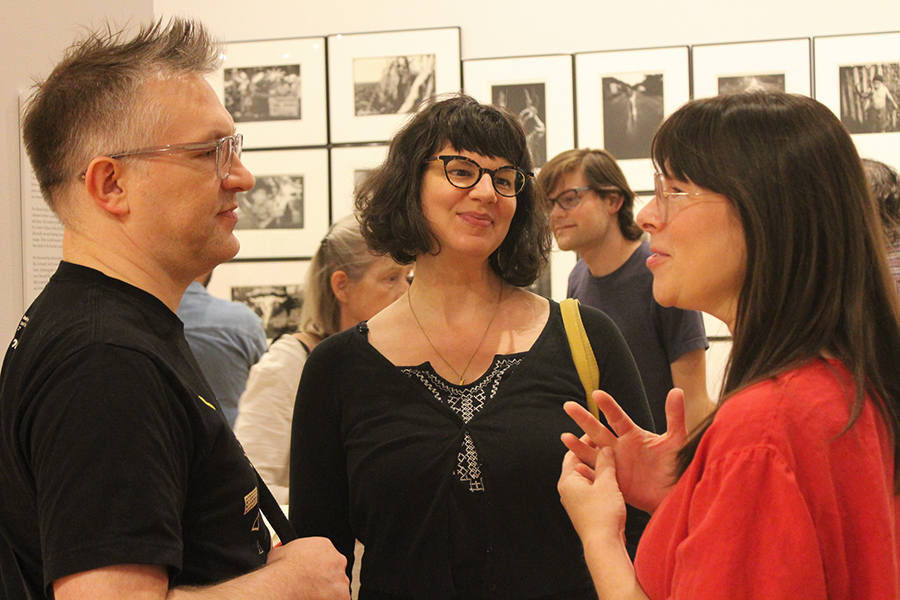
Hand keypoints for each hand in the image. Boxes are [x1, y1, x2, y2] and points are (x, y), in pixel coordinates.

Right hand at [267, 537, 349, 599]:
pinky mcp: (342, 595)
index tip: (311, 571)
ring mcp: (340, 578)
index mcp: (323, 545)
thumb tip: (280, 550)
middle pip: (334, 568)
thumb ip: (288, 550)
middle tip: (313, 583)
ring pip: (338, 585)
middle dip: (325, 576)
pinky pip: (340, 598)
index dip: (318, 564)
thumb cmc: (282, 569)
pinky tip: (317, 598)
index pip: (325, 554)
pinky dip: (331, 599)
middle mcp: (336, 559)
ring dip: (329, 589)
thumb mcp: (281, 551)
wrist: (284, 585)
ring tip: (313, 593)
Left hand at [559, 445, 626, 542]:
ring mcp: (574, 500)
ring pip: (585, 477)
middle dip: (591, 454)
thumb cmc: (602, 515)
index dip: (585, 441)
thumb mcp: (607, 483)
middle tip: (605, 445)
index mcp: (567, 480)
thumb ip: (606, 463)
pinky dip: (599, 481)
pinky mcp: (583, 508)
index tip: (597, 433)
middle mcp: (567, 489)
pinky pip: (589, 488)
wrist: (603, 544)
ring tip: (611, 460)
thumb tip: (605, 448)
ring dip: (597, 468)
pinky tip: (611, 480)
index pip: (573, 452)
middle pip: (578, 463)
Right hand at [561, 388, 687, 512]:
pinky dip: (585, 471)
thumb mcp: (677, 439)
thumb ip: (675, 416)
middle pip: (598, 431)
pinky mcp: (614, 483)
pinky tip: (575, 466)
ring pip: (593, 452)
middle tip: (568, 406)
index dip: (608, 406)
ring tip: (565, 437)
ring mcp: (615, 465)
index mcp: (633, 435)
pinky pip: (597, 476)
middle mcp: (620, 448)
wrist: (677, 493)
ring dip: (579, 446)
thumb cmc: (677, 465)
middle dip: (583, 419)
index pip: (617, 417)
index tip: (596, 394)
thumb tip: (676, 391)